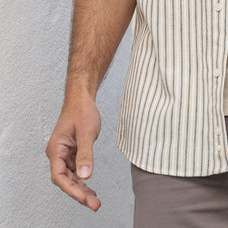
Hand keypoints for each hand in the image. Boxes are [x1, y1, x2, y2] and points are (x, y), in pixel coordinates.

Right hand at [46, 96, 101, 210]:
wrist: (82, 98)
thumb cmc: (82, 110)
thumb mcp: (87, 132)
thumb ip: (86, 153)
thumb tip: (85, 176)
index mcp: (56, 149)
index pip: (60, 176)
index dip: (72, 190)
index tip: (85, 199)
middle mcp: (57, 153)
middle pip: (65, 180)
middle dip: (79, 194)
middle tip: (94, 205)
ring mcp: (64, 154)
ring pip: (70, 177)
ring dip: (81, 189)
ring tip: (94, 201)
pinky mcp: (71, 152)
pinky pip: (75, 170)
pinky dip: (82, 180)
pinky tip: (90, 188)